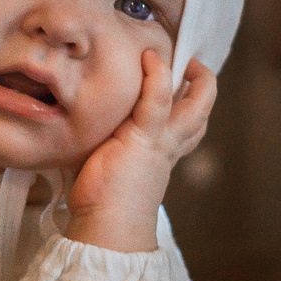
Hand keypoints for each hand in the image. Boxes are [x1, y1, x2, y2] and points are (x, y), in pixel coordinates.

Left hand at [64, 52, 215, 252]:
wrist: (106, 227)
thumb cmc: (100, 203)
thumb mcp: (108, 163)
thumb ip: (105, 141)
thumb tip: (76, 126)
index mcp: (162, 155)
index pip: (190, 127)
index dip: (190, 103)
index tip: (177, 83)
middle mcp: (170, 146)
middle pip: (202, 112)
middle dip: (204, 83)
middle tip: (189, 62)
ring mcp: (162, 141)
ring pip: (198, 103)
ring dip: (193, 74)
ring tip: (165, 52)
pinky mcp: (144, 137)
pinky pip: (159, 99)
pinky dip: (157, 75)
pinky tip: (149, 58)